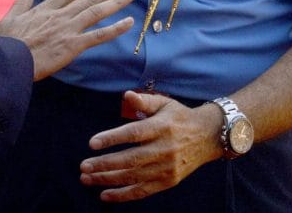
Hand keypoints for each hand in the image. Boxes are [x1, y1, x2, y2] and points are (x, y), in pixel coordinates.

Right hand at [0, 0, 133, 80]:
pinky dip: (115, 28)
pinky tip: (129, 23)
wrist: (10, 61)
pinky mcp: (73, 45)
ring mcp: (68, 29)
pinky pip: (99, 35)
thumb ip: (22, 2)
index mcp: (45, 9)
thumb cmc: (7, 42)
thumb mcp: (10, 17)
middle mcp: (61, 15)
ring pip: (96, 11)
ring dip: (115, 2)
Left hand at [79, 93, 223, 202]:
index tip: (92, 143)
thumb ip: (144, 101)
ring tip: (86, 178)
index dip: (112, 138)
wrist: (208, 137)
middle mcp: (164, 149)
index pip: (133, 134)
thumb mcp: (164, 103)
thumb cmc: (179, 117)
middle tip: (83, 166)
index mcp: (161, 127)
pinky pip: (142, 191)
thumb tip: (126, 95)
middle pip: (130, 159)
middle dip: (104, 164)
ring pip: (133, 177)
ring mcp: (167, 168)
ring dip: (107, 179)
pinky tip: (104, 194)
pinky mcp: (168, 181)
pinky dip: (123, 195)